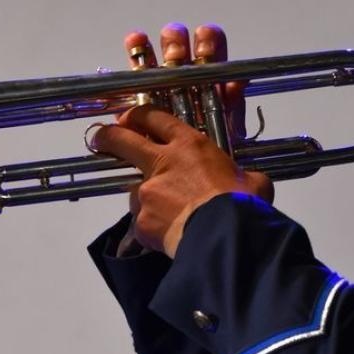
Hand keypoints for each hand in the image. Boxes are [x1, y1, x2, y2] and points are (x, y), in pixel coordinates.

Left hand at [91, 23, 271, 256]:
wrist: (223, 236)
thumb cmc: (243, 205)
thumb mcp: (253, 182)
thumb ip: (243, 176)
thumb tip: (251, 183)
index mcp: (190, 145)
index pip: (154, 118)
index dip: (138, 116)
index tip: (129, 119)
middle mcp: (162, 162)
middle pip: (121, 140)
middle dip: (107, 137)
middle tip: (101, 139)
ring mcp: (147, 192)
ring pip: (134, 191)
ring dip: (145, 200)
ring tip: (167, 216)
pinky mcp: (140, 220)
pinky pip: (143, 224)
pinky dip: (152, 229)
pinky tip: (169, 237)